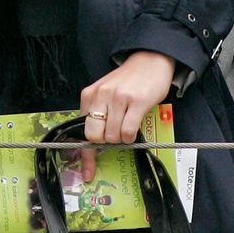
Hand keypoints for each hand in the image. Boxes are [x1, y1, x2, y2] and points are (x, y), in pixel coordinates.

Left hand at [78, 50, 175, 180]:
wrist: (151, 59)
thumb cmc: (128, 79)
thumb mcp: (106, 92)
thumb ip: (97, 112)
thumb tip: (91, 144)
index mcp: (90, 94)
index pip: (82, 130)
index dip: (85, 155)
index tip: (88, 173)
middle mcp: (102, 95)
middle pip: (94, 136)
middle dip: (105, 140)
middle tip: (115, 133)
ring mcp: (120, 98)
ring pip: (112, 136)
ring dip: (121, 138)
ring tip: (127, 124)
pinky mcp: (137, 101)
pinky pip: (128, 132)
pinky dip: (131, 136)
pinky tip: (134, 126)